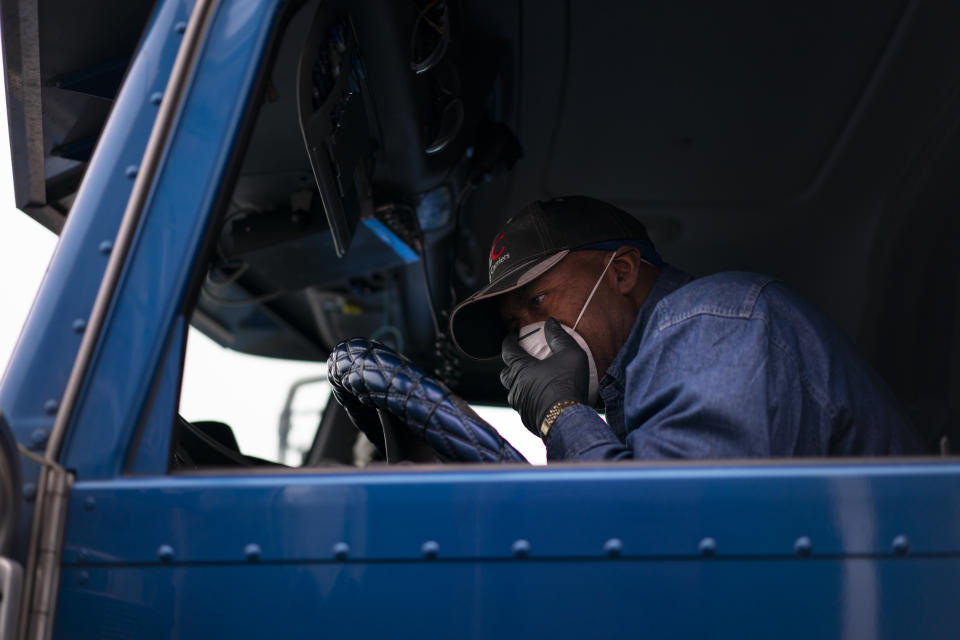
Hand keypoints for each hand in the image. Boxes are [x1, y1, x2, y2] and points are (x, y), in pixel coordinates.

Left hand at [500, 318, 588, 433]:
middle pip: (506, 373)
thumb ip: (559, 336)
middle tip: (522, 359)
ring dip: (521, 383)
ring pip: (514, 391)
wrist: (568, 419)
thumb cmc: (568, 383)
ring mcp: (520, 405)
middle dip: (511, 364)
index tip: (513, 334)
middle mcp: (515, 387)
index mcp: (520, 369)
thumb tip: (551, 322)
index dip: (509, 340)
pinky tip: (542, 397)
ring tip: (534, 379)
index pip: (507, 350)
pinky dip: (530, 398)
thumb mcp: (570, 353)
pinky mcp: (527, 418)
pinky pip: (524, 405)